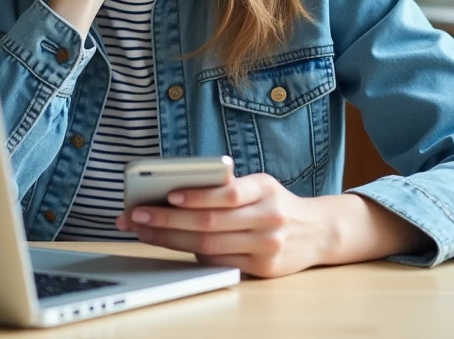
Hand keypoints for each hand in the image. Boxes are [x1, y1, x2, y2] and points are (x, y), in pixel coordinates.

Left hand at [115, 173, 326, 277]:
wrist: (316, 232)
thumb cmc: (274, 202)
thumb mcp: (259, 185)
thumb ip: (228, 186)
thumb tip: (175, 190)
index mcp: (264, 188)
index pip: (226, 193)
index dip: (196, 195)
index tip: (166, 194)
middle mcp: (268, 217)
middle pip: (210, 222)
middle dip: (167, 219)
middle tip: (137, 215)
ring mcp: (267, 246)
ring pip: (209, 246)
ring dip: (170, 238)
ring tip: (144, 230)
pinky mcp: (263, 269)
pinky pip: (219, 262)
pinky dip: (192, 254)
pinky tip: (173, 244)